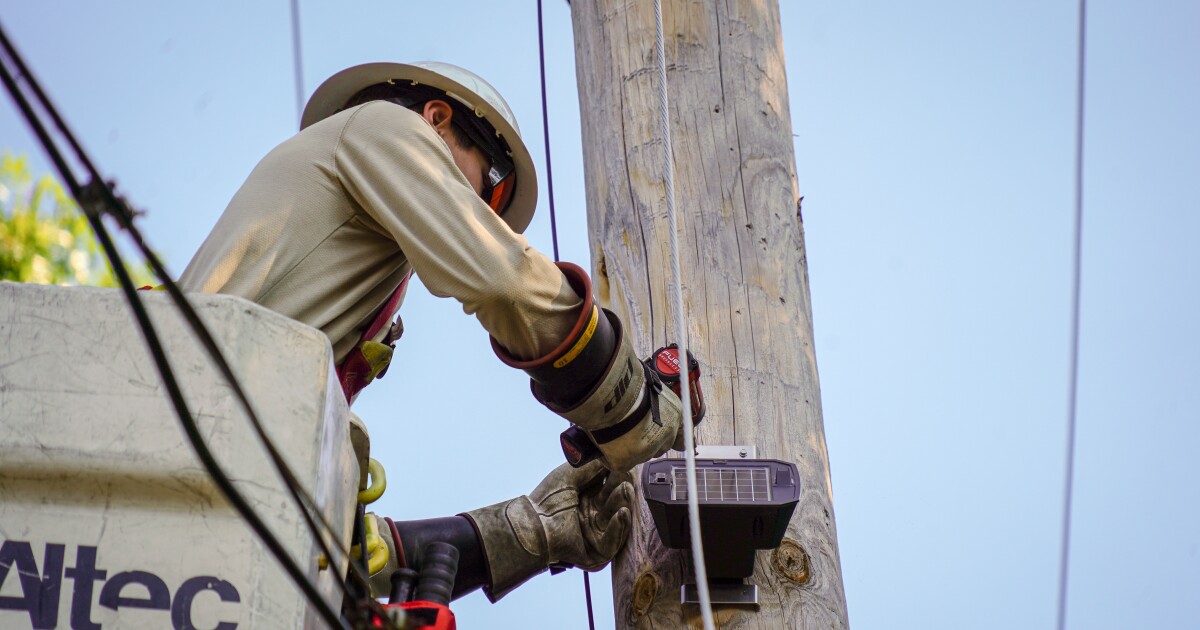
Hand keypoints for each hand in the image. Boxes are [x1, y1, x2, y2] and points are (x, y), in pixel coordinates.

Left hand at [462, 460, 633, 599]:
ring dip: (622, 504)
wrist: (531, 523)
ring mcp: (596, 535)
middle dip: (623, 491)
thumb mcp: (572, 474)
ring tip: (626, 490)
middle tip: (628, 479)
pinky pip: (611, 543)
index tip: (627, 466)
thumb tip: (615, 456)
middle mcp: (595, 516)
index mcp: (589, 500)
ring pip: (617, 522)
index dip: (619, 478)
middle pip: (616, 504)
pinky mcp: (596, 553)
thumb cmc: (546, 499)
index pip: (611, 488)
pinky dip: (617, 528)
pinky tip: (621, 513)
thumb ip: (594, 466)